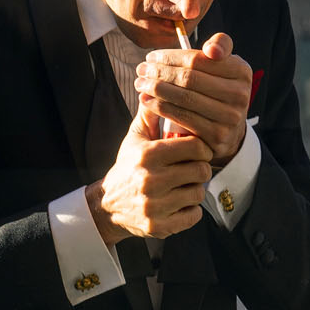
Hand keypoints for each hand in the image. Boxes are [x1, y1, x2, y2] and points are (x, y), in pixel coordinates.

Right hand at [85, 103, 212, 243]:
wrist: (108, 205)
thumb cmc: (128, 166)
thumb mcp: (135, 138)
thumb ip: (150, 113)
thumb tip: (158, 83)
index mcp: (147, 155)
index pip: (194, 147)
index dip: (201, 148)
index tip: (197, 151)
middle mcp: (150, 180)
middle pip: (201, 171)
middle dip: (199, 169)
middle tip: (191, 169)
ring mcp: (155, 206)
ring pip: (198, 193)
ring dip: (194, 190)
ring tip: (182, 186)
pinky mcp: (159, 226)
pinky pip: (194, 216)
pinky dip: (190, 211)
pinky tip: (178, 203)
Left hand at [135, 33, 251, 168]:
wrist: (229, 131)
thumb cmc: (218, 90)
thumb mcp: (224, 66)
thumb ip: (220, 46)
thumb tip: (210, 50)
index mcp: (242, 72)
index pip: (197, 59)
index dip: (170, 57)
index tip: (151, 57)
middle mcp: (240, 95)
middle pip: (189, 78)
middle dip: (159, 72)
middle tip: (141, 70)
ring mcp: (230, 117)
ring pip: (184, 97)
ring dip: (156, 89)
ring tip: (140, 83)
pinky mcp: (217, 136)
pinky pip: (182, 117)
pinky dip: (160, 107)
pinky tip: (146, 101)